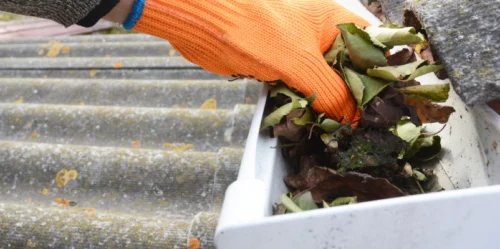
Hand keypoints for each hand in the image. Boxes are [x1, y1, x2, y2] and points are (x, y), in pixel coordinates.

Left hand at [126, 0, 368, 121]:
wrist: (203, 18)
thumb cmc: (253, 26)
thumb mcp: (300, 62)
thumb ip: (331, 90)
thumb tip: (352, 116)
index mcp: (336, 21)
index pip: (375, 47)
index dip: (385, 75)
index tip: (388, 105)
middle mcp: (321, 34)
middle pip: (350, 68)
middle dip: (356, 96)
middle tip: (364, 125)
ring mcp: (299, 50)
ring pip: (324, 80)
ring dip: (330, 103)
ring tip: (341, 128)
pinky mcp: (278, 64)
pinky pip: (300, 86)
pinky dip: (306, 102)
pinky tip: (312, 119)